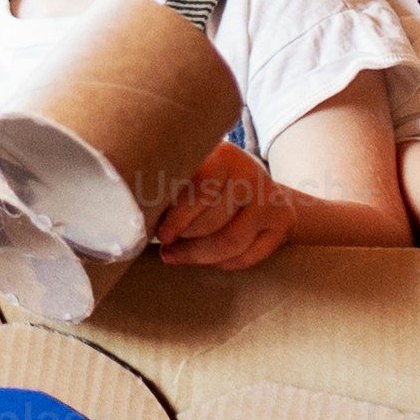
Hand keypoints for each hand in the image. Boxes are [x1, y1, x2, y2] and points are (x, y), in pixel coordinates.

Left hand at [149, 141, 296, 270]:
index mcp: (224, 156)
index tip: (160, 234)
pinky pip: (248, 256)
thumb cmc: (211, 182)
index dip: (178, 218)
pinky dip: (224, 263)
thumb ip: (171, 183)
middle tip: (166, 246)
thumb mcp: (193, 170)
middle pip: (213, 222)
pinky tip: (210, 259)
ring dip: (199, 255)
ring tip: (177, 254)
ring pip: (230, 243)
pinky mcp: (282, 223)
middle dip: (185, 240)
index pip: (201, 191)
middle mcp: (251, 174)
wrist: (263, 188)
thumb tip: (137, 213)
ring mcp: (270, 200)